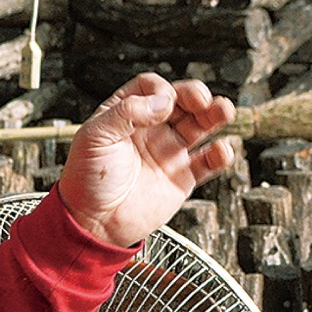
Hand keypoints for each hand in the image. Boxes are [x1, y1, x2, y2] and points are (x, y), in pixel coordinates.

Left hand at [58, 73, 235, 247]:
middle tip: (201, 99)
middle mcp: (150, 130)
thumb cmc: (87, 180)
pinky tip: (222, 149)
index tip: (164, 101)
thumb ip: (127, 112)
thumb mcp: (96, 137)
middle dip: (194, 95)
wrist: (94, 223)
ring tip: (224, 110)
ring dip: (214, 115)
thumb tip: (162, 101)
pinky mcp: (182, 178)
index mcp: (126, 114)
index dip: (160, 89)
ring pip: (199, 126)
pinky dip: (219, 154)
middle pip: (181, 102)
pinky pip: (207, 163)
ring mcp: (168, 152)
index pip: (151, 88)